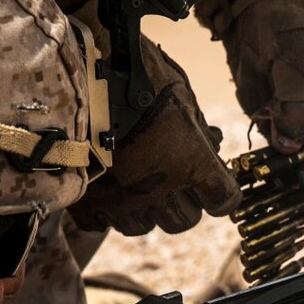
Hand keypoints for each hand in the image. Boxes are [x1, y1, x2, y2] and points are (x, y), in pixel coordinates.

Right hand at [67, 37, 241, 234]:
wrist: (81, 77)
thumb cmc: (138, 77)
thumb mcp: (182, 96)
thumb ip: (198, 129)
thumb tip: (211, 142)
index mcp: (192, 164)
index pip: (223, 200)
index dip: (221, 194)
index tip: (215, 186)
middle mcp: (160, 190)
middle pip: (185, 221)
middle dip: (183, 203)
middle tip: (172, 180)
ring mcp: (123, 201)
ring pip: (145, 227)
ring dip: (146, 209)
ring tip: (136, 183)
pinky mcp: (88, 203)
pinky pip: (104, 224)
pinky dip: (108, 211)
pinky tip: (106, 189)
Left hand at [190, 0, 303, 212]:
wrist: (255, 12)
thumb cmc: (289, 25)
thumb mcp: (298, 60)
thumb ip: (297, 103)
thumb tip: (292, 146)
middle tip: (283, 198)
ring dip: (289, 192)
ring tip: (265, 203)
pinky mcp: (286, 138)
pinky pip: (283, 169)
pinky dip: (270, 182)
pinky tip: (253, 192)